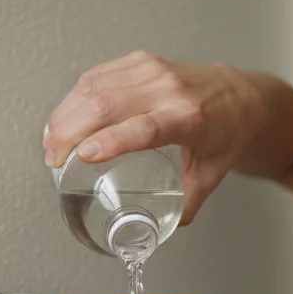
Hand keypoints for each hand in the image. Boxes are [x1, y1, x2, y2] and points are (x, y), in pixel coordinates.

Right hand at [44, 51, 268, 224]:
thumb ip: (186, 204)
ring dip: (66, 114)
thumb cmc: (225, 132)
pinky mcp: (140, 61)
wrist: (240, 94)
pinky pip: (97, 75)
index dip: (110, 140)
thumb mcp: (211, 174)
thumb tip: (157, 232)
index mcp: (189, 119)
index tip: (82, 155)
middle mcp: (169, 89)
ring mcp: (153, 70)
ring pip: (95, 87)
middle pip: (107, 104)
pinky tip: (65, 117)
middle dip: (71, 132)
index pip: (144, 128)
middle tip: (54, 159)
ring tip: (52, 142)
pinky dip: (74, 97)